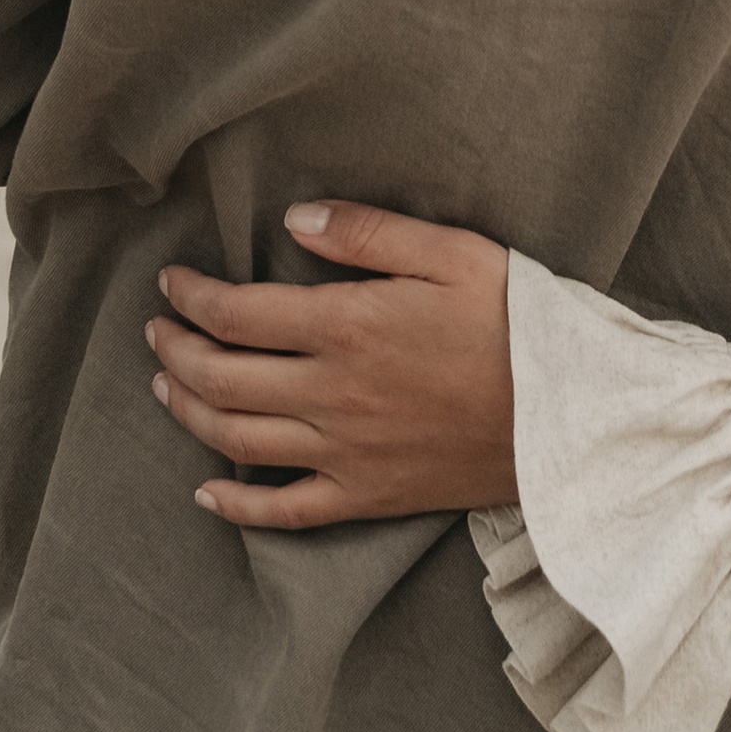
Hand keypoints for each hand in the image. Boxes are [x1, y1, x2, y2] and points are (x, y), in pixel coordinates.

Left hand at [145, 201, 516, 528]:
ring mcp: (345, 453)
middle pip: (221, 378)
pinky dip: (235, 507)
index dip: (192, 297)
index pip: (238, 313)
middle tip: (157, 330)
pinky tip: (207, 494)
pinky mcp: (367, 497)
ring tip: (167, 386)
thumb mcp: (452, 253)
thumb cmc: (517, 322)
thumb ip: (367, 233)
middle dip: (176, 351)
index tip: (170, 281)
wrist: (572, 416)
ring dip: (187, 412)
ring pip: (236, 440)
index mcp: (348, 326)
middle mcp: (332, 395)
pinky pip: (284, 512)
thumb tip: (292, 219)